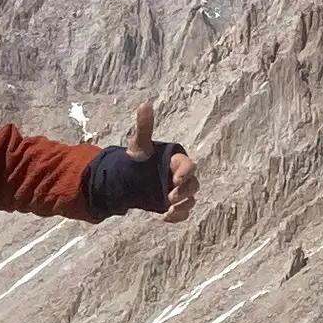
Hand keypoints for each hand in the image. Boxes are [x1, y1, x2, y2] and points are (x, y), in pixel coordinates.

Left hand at [125, 102, 198, 220]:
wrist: (129, 177)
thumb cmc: (138, 158)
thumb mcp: (139, 145)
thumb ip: (144, 127)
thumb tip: (144, 105)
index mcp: (176, 161)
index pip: (188, 166)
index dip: (185, 173)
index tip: (175, 180)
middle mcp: (181, 176)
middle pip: (194, 184)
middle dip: (185, 191)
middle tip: (170, 197)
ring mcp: (178, 191)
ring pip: (191, 199)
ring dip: (184, 205)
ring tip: (169, 210)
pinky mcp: (173, 204)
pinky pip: (183, 212)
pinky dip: (178, 216)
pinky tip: (165, 218)